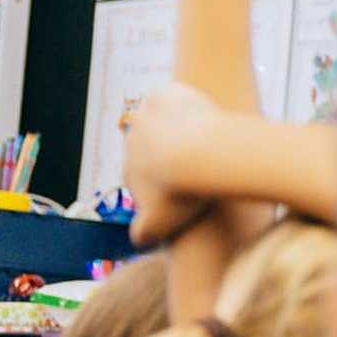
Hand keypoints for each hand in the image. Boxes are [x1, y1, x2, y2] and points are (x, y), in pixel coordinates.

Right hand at [122, 81, 222, 247]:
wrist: (200, 155)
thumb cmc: (186, 193)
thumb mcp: (161, 225)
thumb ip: (146, 234)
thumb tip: (138, 239)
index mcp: (130, 171)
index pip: (145, 174)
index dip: (166, 178)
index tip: (188, 180)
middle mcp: (130, 144)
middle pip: (151, 146)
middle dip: (170, 152)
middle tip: (200, 157)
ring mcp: (144, 119)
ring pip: (159, 121)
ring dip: (176, 126)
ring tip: (206, 133)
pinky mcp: (160, 97)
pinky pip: (170, 97)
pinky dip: (182, 102)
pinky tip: (203, 108)